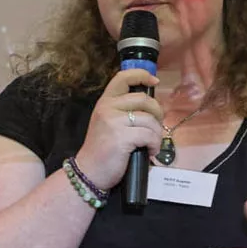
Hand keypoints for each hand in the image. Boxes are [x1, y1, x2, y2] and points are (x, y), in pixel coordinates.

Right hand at [73, 67, 164, 189]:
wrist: (89, 172)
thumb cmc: (102, 150)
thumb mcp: (107, 123)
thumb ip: (123, 111)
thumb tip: (151, 107)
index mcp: (105, 102)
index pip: (123, 77)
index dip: (142, 75)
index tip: (154, 82)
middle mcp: (108, 108)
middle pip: (144, 99)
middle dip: (157, 113)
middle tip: (156, 126)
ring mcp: (114, 122)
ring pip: (149, 119)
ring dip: (157, 134)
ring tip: (152, 144)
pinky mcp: (122, 137)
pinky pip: (149, 135)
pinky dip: (155, 145)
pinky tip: (150, 152)